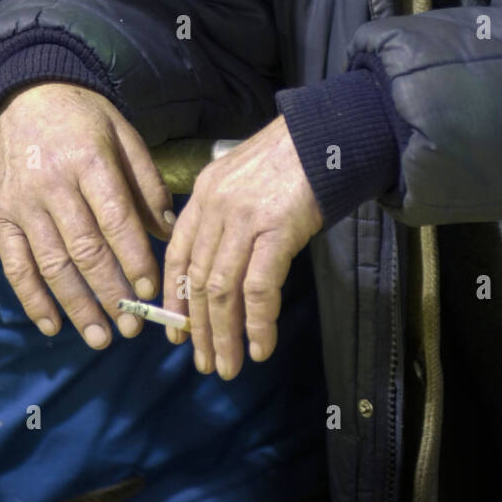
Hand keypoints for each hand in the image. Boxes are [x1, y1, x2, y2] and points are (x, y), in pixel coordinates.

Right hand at [0, 83, 175, 347]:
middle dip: (111, 293)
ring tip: (101, 337)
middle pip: (84, 250)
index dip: (135, 259)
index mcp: (90, 161)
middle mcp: (53, 184)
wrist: (25, 95)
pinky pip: (15, 265)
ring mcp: (23, 202)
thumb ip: (147, 184)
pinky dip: (32, 299)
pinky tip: (53, 325)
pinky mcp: (2, 215)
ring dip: (77, 307)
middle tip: (132, 327)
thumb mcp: (124, 136)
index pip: (116, 220)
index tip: (152, 291)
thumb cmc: (86, 117)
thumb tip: (169, 232)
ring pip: (51, 265)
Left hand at [163, 116, 322, 379]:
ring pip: (222, 290)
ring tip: (228, 366)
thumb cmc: (291, 156)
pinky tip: (262, 346)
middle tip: (204, 362)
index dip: (174, 296)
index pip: (177, 254)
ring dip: (224, 335)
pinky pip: (258, 288)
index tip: (178, 330)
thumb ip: (225, 212)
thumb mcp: (242, 176)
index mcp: (203, 194)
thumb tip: (222, 260)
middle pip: (197, 279)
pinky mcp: (275, 231)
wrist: (326, 135)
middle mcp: (215, 208)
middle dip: (198, 327)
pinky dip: (258, 323)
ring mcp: (243, 220)